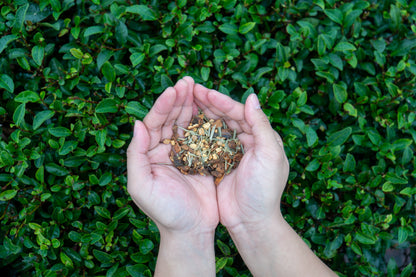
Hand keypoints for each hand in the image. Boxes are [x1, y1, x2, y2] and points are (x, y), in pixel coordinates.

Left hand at [127, 77, 217, 275]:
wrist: (190, 231)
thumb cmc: (164, 212)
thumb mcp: (141, 186)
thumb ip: (135, 155)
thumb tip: (137, 124)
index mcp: (149, 154)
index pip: (154, 123)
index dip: (163, 106)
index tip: (173, 90)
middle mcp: (166, 150)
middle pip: (171, 119)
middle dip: (179, 99)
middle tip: (187, 81)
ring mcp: (185, 153)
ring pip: (187, 124)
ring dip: (192, 105)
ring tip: (197, 87)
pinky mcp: (202, 159)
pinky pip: (204, 136)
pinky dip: (207, 121)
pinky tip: (212, 108)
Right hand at [193, 84, 288, 228]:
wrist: (252, 221)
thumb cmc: (264, 190)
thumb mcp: (269, 156)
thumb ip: (261, 126)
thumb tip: (252, 97)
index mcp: (261, 137)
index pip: (240, 113)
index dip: (222, 102)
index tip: (205, 92)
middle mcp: (246, 142)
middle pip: (225, 117)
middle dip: (208, 103)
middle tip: (189, 90)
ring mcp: (230, 153)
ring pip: (214, 128)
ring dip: (200, 114)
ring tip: (183, 101)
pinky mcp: (218, 164)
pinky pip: (205, 144)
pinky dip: (196, 133)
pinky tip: (182, 125)